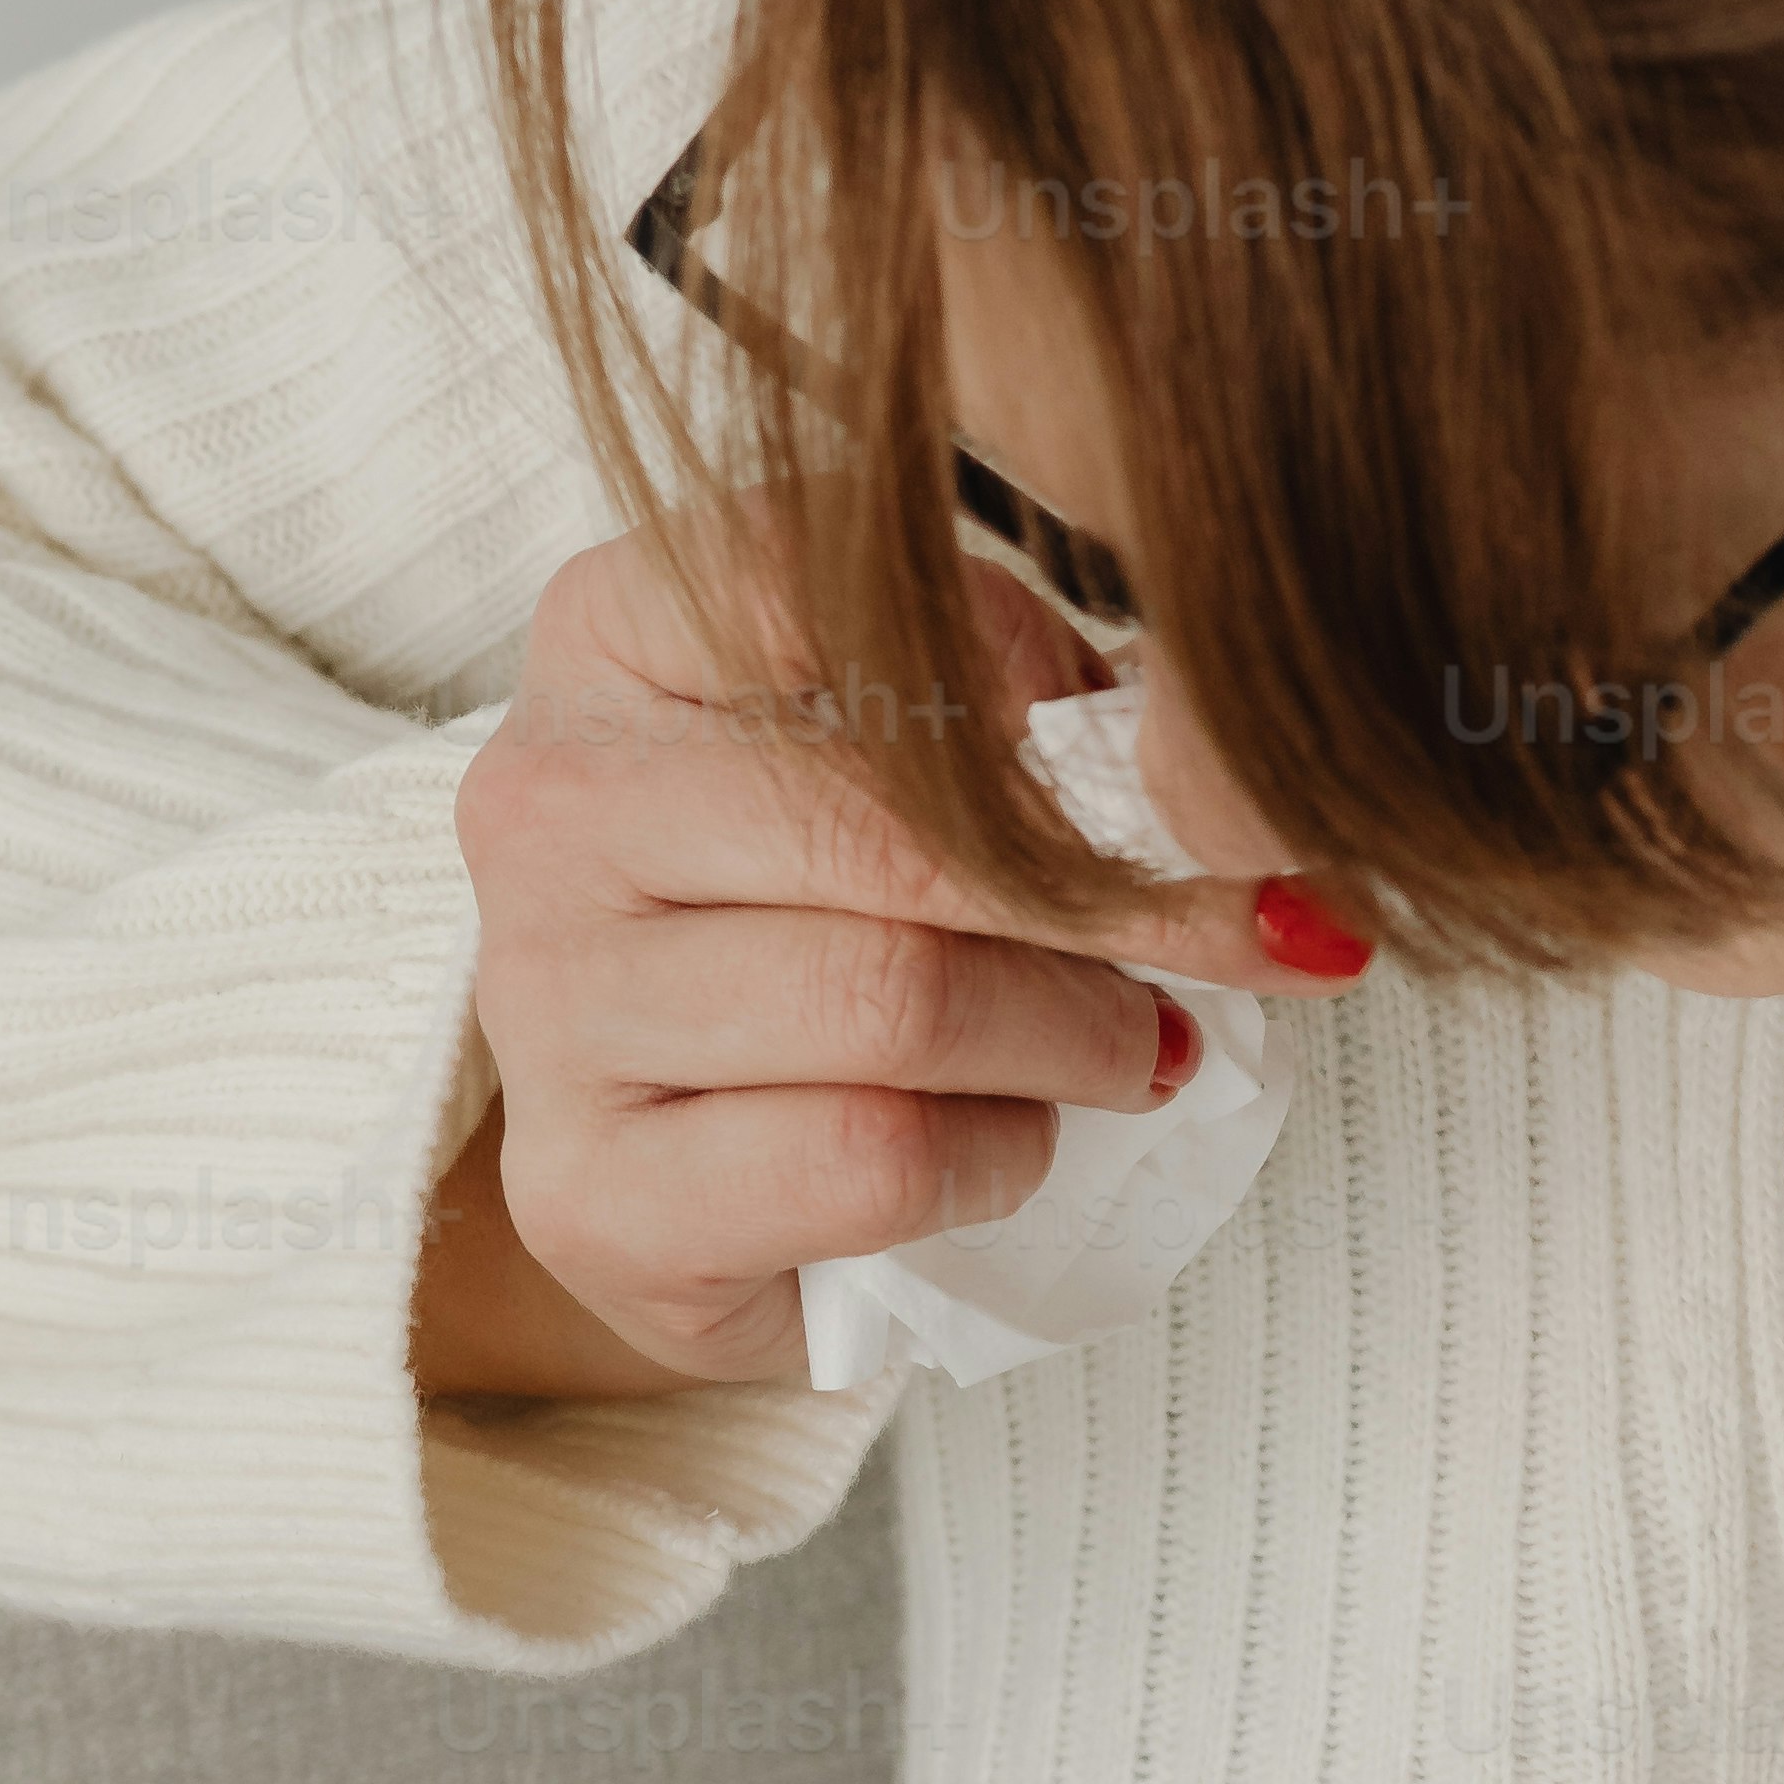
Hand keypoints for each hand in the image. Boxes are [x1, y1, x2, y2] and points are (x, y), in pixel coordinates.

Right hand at [417, 510, 1372, 1396]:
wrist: (684, 1182)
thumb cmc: (813, 928)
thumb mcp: (895, 759)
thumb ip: (1013, 703)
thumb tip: (1213, 749)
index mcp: (606, 636)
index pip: (831, 587)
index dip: (1028, 672)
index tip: (1146, 752)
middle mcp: (548, 803)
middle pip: (891, 828)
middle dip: (1106, 895)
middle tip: (1236, 935)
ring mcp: (547, 1005)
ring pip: (887, 1001)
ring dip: (1070, 1037)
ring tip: (1143, 1049)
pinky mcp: (589, 1196)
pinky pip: (861, 1160)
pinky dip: (989, 1157)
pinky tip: (1015, 1145)